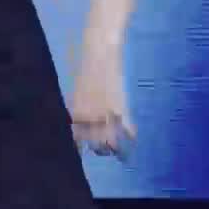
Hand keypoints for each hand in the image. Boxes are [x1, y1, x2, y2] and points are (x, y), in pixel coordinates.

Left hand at [69, 36, 134, 159]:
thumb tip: (76, 124)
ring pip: (112, 143)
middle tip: (103, 151)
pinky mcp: (121, 108)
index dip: (79, 147)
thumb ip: (76, 110)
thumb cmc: (84, 71)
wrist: (99, 54)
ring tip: (119, 153)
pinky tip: (133, 138)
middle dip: (99, 150)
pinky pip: (128, 129)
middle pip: (95, 145)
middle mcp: (89, 118)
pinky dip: (131, 135)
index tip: (81, 153)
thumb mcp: (75, 92)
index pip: (76, 138)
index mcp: (75, 113)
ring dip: (115, 149)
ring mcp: (106, 114)